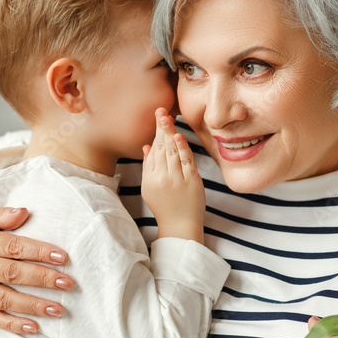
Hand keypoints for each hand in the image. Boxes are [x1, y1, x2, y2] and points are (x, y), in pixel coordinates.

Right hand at [0, 206, 75, 334]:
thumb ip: (1, 214)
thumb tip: (24, 212)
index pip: (11, 246)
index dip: (38, 251)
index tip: (62, 257)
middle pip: (11, 273)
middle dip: (42, 279)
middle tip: (67, 283)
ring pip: (3, 299)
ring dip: (32, 305)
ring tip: (58, 309)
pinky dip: (12, 324)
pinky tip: (33, 327)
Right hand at [141, 108, 205, 242]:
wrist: (180, 226)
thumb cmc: (165, 206)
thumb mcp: (150, 188)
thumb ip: (148, 167)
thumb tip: (147, 146)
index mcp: (150, 178)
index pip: (153, 151)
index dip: (156, 133)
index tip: (158, 116)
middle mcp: (161, 178)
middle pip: (161, 149)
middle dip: (161, 128)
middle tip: (161, 111)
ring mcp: (176, 180)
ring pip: (172, 153)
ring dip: (169, 134)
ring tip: (167, 118)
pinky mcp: (190, 182)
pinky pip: (186, 162)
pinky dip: (182, 148)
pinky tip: (178, 136)